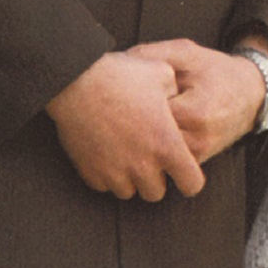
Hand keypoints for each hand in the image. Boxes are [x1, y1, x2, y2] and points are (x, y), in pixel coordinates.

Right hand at [46, 51, 205, 200]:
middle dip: (156, 178)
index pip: (191, 184)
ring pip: (129, 192)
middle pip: (156, 193)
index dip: (190, 179)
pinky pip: (104, 185)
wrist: (76, 81)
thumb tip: (179, 99)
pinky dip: (107, 175)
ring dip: (131, 179)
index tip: (183, 169)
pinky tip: (106, 152)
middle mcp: (142, 165)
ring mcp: (114, 172)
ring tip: (126, 153)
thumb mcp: (162, 74)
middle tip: (149, 156)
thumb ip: (176, 94)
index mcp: (166, 144)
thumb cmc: (123, 75)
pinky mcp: (90, 173)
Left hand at [130, 38, 266, 162]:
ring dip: (142, 139)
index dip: (129, 104)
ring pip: (155, 154)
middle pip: (148, 140)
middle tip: (118, 110)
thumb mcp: (186, 53)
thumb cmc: (217, 71)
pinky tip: (150, 129)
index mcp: (195, 111)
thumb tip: (118, 62)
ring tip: (133, 120)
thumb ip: (153, 55)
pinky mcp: (197, 159)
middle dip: (132, 124)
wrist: (250, 93)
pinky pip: (167, 159)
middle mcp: (198, 138)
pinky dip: (156, 146)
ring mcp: (198, 153)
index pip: (147, 116)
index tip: (120, 94)